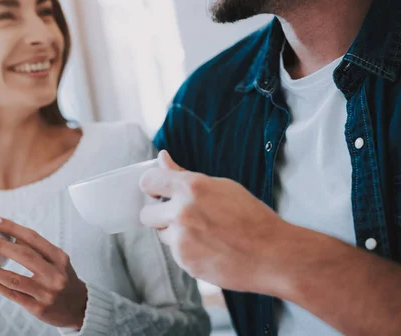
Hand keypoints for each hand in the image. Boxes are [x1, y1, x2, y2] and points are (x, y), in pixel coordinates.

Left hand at [0, 218, 87, 328]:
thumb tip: (10, 236)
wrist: (79, 308)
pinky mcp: (38, 308)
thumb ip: (38, 250)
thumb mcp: (58, 261)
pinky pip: (12, 295)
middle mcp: (54, 274)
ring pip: (14, 278)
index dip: (13, 228)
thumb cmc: (64, 279)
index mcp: (60, 258)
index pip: (33, 238)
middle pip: (23, 256)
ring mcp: (46, 293)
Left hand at [139, 150, 291, 294]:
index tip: (158, 192)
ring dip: (175, 233)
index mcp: (190, 188)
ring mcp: (181, 240)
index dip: (152, 186)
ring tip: (205, 233)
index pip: (148, 181)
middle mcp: (181, 213)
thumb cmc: (251, 217)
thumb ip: (183, 174)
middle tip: (181, 216)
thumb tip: (162, 157)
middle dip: (159, 214)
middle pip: (146, 214)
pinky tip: (210, 248)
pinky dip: (187, 251)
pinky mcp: (185, 262)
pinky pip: (175, 253)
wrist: (273, 255)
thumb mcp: (221, 186)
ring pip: (162, 234)